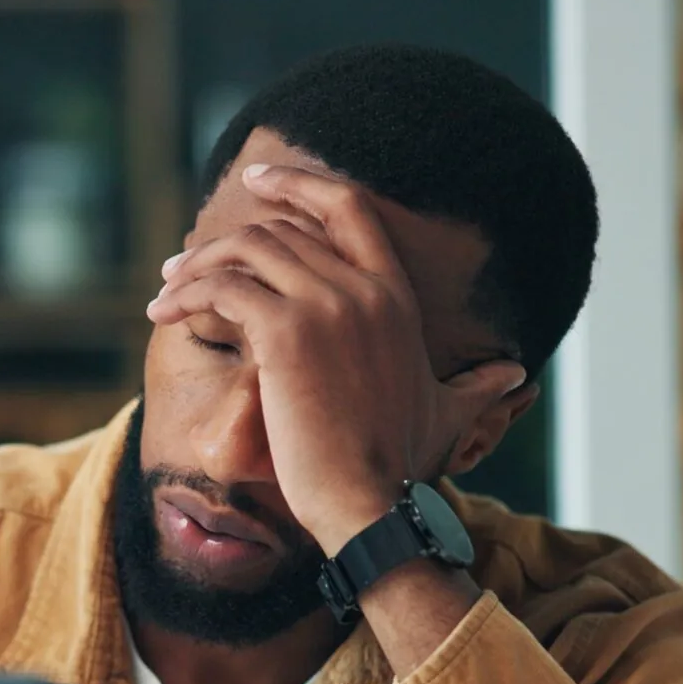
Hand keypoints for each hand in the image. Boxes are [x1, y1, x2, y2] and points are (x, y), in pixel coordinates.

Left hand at [145, 163, 527, 554]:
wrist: (372, 504)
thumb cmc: (401, 466)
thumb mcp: (449, 412)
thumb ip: (477, 386)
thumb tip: (516, 376)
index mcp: (395, 296)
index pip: (348, 207)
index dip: (298, 184)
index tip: (257, 180)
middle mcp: (362, 289)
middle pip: (279, 229)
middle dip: (224, 240)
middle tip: (184, 266)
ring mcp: (324, 307)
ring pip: (245, 250)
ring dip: (196, 266)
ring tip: (167, 292)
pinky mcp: (284, 334)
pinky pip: (222, 289)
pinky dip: (187, 295)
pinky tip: (166, 314)